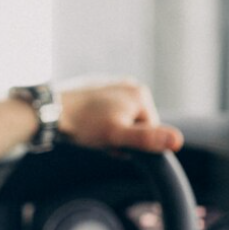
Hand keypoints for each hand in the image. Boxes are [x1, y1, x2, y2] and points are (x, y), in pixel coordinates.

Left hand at [55, 78, 183, 152]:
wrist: (50, 111)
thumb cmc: (83, 124)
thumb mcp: (118, 136)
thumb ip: (148, 139)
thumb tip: (178, 141)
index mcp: (141, 94)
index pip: (149, 132)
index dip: (131, 144)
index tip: (113, 143)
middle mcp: (130, 85)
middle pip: (135, 125)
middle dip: (121, 136)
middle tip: (101, 139)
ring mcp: (113, 85)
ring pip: (120, 120)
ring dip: (110, 131)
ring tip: (92, 131)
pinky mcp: (98, 89)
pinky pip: (107, 113)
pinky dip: (99, 122)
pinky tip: (86, 123)